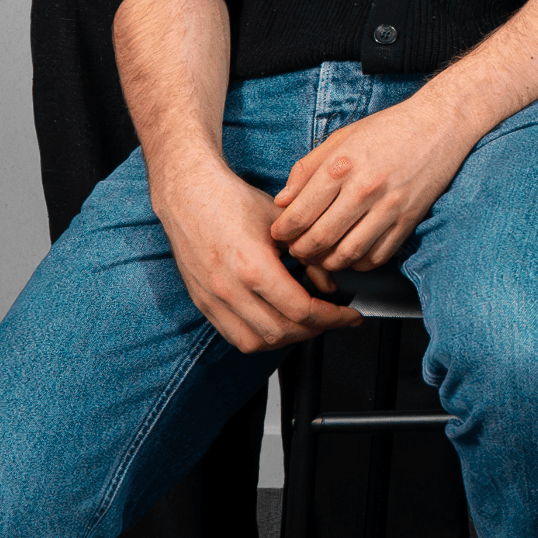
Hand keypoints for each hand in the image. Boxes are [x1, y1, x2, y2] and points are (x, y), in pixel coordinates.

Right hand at [149, 154, 361, 354]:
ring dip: (287, 339)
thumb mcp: (282, 222)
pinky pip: (234, 336)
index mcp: (253, 266)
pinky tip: (277, 325)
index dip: (332, 317)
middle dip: (315, 330)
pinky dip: (260, 338)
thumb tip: (329, 287)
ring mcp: (213, 299)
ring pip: (256, 342)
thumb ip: (309, 257)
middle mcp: (230, 289)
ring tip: (307, 326)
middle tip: (334, 320)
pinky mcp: (203, 303)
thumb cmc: (233, 202)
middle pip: (281, 331)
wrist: (189, 195)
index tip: (348, 316)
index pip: (301, 310)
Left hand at [266, 92, 481, 279]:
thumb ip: (306, 169)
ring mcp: (390, 206)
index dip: (283, 231)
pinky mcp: (409, 220)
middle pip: (320, 238)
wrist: (439, 124)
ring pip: (347, 253)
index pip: (300, 213)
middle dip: (300, 251)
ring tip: (319, 256)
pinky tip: (350, 254)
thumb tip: (282, 202)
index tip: (279, 234)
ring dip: (327, 262)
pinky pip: (378, 256)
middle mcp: (365, 188)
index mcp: (342, 164)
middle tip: (296, 250)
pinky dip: (359, 263)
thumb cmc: (387, 129)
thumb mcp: (340, 138)